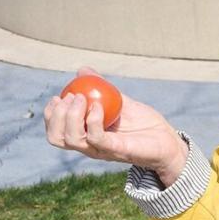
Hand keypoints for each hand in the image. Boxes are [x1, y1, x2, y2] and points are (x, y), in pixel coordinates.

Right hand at [44, 68, 186, 182]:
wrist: (167, 140)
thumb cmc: (143, 123)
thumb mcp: (120, 101)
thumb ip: (102, 87)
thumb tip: (83, 69)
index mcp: (86, 136)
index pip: (56, 132)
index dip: (51, 115)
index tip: (58, 96)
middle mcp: (89, 145)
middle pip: (57, 138)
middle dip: (56, 116)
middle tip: (70, 97)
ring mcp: (101, 149)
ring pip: (72, 139)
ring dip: (71, 116)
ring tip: (82, 98)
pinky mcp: (116, 149)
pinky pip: (96, 137)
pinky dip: (92, 119)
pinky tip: (98, 106)